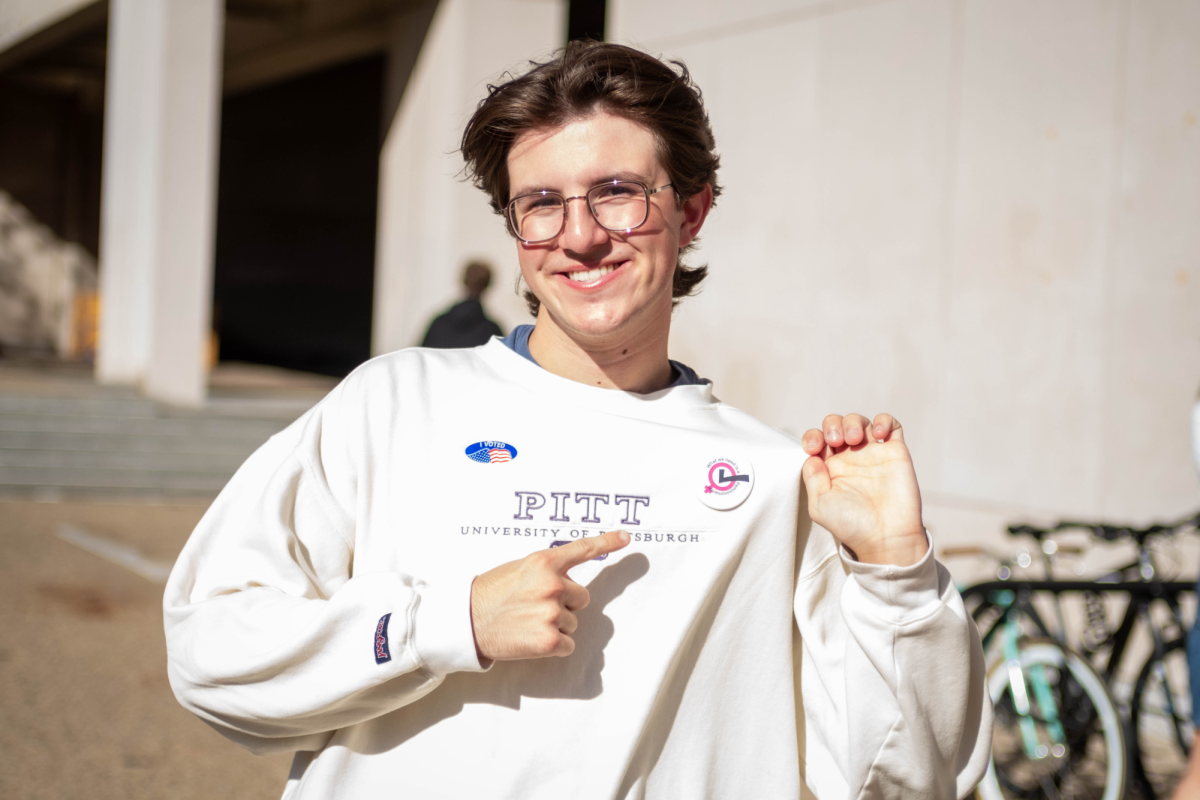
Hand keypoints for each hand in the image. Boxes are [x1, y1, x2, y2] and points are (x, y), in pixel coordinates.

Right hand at [469, 530, 630, 661]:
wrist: (467, 622)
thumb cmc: (491, 594)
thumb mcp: (520, 569)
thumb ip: (547, 570)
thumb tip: (570, 581)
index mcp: (544, 562)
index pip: (582, 549)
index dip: (607, 541)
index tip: (627, 537)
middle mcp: (553, 585)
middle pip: (582, 597)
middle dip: (565, 604)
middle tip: (534, 607)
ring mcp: (552, 613)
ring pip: (573, 622)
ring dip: (556, 625)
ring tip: (526, 622)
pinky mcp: (550, 641)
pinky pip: (568, 645)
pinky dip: (554, 646)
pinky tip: (531, 639)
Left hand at [801, 413, 927, 565]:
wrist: (886, 536)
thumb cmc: (852, 526)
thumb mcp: (819, 505)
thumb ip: (812, 478)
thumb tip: (811, 456)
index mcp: (830, 468)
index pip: (817, 440)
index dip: (812, 436)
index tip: (813, 447)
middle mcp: (850, 459)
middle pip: (837, 425)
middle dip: (833, 425)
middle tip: (836, 440)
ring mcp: (873, 454)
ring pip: (860, 422)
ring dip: (853, 422)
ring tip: (854, 438)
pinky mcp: (895, 452)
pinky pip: (891, 425)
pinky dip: (883, 421)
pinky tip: (877, 434)